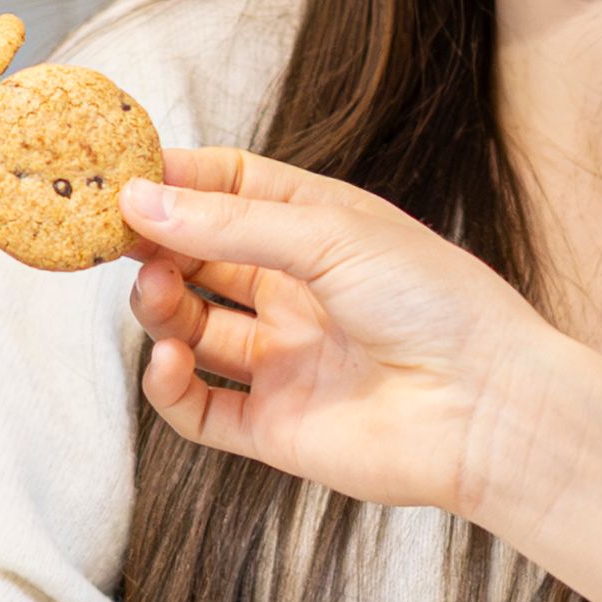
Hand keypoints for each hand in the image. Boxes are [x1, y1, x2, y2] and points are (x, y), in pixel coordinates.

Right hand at [124, 149, 585, 525]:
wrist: (490, 409)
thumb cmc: (437, 305)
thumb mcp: (330, 235)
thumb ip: (229, 223)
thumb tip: (138, 199)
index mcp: (321, 231)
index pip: (230, 188)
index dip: (176, 180)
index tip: (122, 174)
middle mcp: (298, 293)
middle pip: (200, 258)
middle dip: (154, 242)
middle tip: (112, 233)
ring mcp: (285, 361)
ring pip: (190, 328)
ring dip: (158, 306)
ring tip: (152, 291)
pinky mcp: (274, 427)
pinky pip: (197, 407)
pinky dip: (168, 385)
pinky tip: (169, 360)